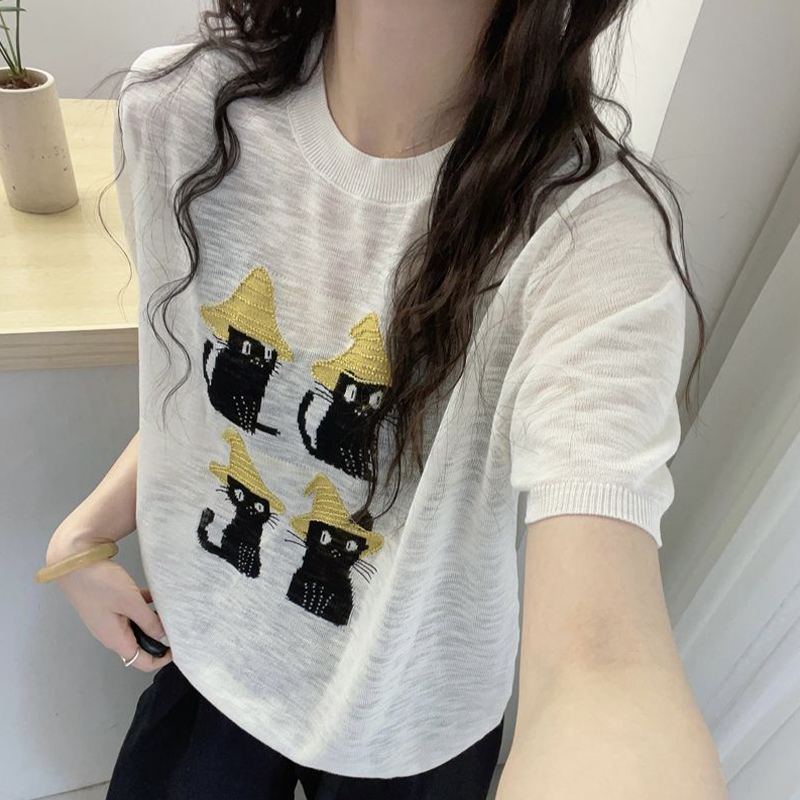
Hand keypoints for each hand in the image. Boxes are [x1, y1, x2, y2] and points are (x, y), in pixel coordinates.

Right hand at [46, 527, 172, 672]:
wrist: (74, 563)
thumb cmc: (101, 584)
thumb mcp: (130, 602)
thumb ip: (148, 621)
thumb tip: (163, 637)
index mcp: (115, 639)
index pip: (141, 662)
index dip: (161, 659)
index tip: (179, 647)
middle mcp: (111, 633)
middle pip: (140, 645)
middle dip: (159, 639)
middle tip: (178, 626)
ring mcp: (109, 619)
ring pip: (137, 626)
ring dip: (153, 621)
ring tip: (171, 610)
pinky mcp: (109, 605)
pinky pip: (131, 611)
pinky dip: (144, 606)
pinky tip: (155, 594)